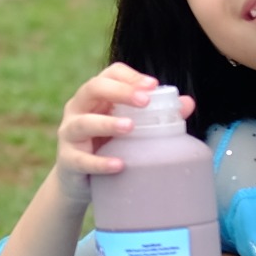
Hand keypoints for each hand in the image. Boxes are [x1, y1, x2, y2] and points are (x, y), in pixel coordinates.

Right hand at [53, 63, 190, 208]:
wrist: (80, 181)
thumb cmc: (107, 146)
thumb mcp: (130, 128)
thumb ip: (156, 115)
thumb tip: (187, 103)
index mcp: (95, 96)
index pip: (109, 74)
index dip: (131, 77)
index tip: (153, 85)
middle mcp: (78, 109)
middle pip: (93, 88)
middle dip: (120, 91)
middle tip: (145, 101)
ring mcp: (69, 134)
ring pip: (84, 123)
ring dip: (107, 123)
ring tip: (130, 127)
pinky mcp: (68, 160)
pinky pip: (82, 160)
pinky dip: (101, 162)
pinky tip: (119, 164)